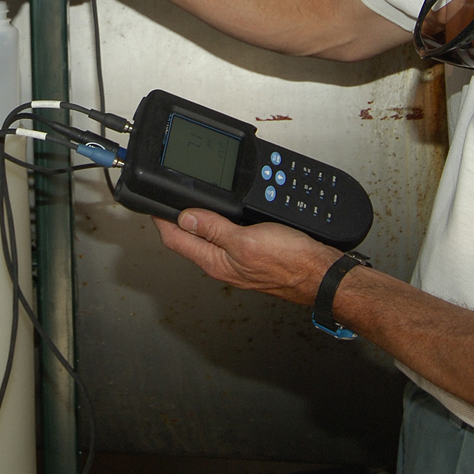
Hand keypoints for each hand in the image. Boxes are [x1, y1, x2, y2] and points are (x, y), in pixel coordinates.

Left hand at [152, 209, 341, 306]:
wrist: (321, 274)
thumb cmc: (290, 263)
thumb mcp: (246, 240)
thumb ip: (214, 228)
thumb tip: (186, 217)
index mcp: (215, 262)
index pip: (175, 239)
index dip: (160, 218)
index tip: (152, 202)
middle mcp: (223, 263)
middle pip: (188, 238)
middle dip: (176, 218)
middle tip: (167, 198)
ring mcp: (238, 260)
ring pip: (208, 237)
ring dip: (199, 219)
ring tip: (190, 202)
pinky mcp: (253, 255)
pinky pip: (228, 236)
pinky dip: (221, 222)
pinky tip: (226, 213)